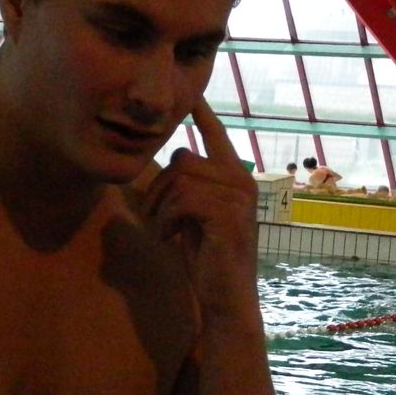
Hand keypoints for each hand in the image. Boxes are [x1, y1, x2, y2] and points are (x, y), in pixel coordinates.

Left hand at [142, 98, 257, 312]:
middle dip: (157, 188)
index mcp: (234, 179)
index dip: (202, 113)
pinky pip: (182, 199)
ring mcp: (238, 198)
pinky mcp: (228, 215)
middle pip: (183, 159)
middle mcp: (241, 182)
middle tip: (153, 218)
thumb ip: (187, 189)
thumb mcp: (193, 217)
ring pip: (180, 179)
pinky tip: (170, 238)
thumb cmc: (207, 260)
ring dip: (160, 207)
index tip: (191, 95)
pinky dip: (166, 220)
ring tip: (163, 231)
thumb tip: (171, 160)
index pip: (216, 136)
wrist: (226, 298)